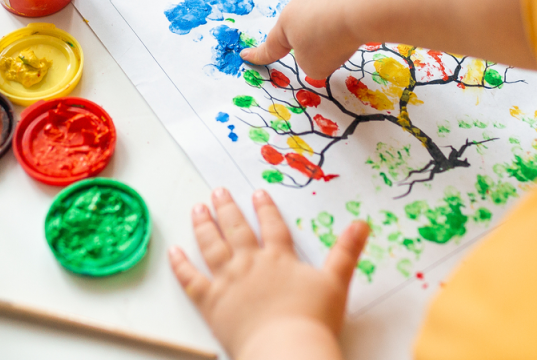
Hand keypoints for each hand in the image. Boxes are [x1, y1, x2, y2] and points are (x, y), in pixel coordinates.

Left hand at [168, 188, 369, 359]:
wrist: (285, 349)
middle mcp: (250, 263)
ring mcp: (227, 281)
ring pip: (211, 246)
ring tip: (198, 209)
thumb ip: (347, 251)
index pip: (271, 226)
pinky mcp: (210, 302)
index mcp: (278, 258)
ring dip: (203, 225)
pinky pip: (190, 279)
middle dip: (227, 208)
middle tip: (218, 191)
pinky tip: (174, 251)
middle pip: (236, 229)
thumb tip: (362, 224)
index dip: (265, 208)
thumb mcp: (336, 282)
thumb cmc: (311, 319)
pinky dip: (180, 265)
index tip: (257, 193)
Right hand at [240, 0, 363, 78]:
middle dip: (313, 44)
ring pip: (325, 22)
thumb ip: (311, 63)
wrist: (361, 10)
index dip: (258, 56)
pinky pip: (343, 13)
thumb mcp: (314, 67)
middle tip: (329, 52)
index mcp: (286, 24)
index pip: (270, 47)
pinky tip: (358, 24)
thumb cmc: (329, 42)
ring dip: (333, 33)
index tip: (245, 55)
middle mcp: (300, 5)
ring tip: (346, 37)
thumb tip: (325, 47)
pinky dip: (349, 23)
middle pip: (302, 33)